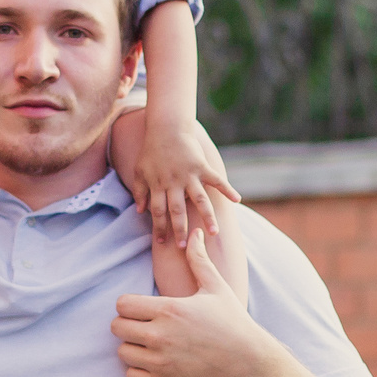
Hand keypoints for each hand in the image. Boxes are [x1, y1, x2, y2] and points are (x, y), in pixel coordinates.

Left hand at [112, 231, 276, 376]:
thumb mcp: (216, 287)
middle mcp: (160, 334)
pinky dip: (139, 371)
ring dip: (133, 348)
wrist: (249, 362)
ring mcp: (161, 360)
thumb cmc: (233, 322)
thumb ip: (199, 260)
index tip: (143, 309)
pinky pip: (131, 376)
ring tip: (150, 345)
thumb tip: (196, 232)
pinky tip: (155, 363)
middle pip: (116, 327)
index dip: (129, 306)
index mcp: (169, 309)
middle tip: (144, 327)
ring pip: (122, 352)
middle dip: (128, 325)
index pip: (122, 304)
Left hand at [129, 116, 242, 247]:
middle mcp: (174, 182)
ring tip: (214, 233)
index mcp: (158, 185)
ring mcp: (189, 175)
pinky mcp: (202, 166)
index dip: (159, 228)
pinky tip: (237, 200)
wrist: (167, 128)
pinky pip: (216, 180)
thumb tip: (140, 211)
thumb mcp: (140, 171)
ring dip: (207, 217)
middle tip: (185, 247)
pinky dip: (227, 189)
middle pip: (177, 210)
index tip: (162, 243)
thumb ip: (139, 191)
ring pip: (199, 200)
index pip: (158, 211)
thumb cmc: (152, 151)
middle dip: (180, 229)